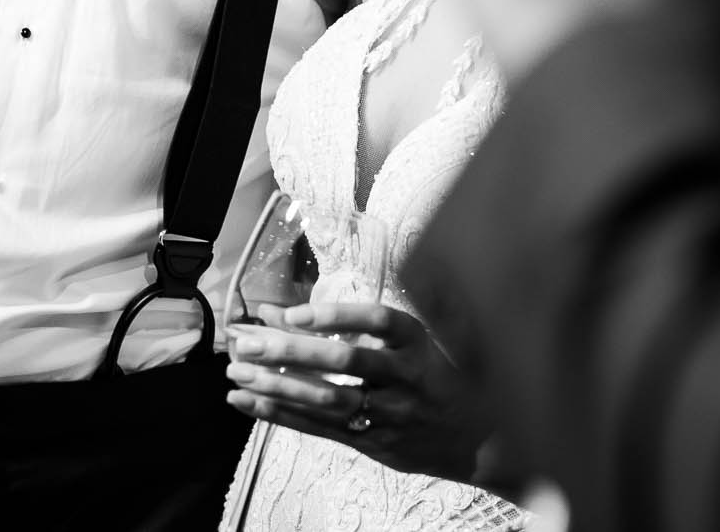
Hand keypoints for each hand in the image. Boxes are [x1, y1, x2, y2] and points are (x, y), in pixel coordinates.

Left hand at [226, 300, 488, 482]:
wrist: (483, 439)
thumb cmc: (453, 374)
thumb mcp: (440, 333)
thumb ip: (389, 309)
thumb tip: (360, 278)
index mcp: (421, 343)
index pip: (376, 322)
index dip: (335, 317)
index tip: (294, 312)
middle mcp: (405, 378)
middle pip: (343, 363)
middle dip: (290, 351)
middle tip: (247, 342)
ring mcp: (388, 414)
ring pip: (326, 401)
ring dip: (277, 387)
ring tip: (236, 374)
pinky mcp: (372, 442)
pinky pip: (321, 428)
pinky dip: (282, 414)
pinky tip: (249, 402)